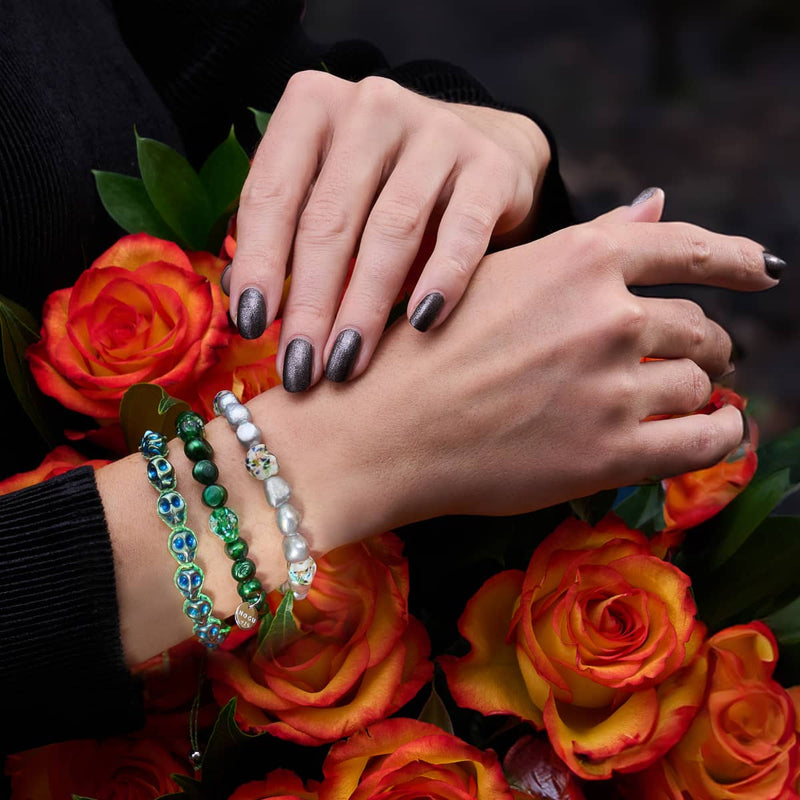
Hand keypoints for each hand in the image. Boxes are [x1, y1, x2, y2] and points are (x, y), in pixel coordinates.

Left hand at [227, 70, 549, 388]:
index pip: (271, 192)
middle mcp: (372, 107)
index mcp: (313, 107)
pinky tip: (422, 322)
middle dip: (309, 304)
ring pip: (391, 230)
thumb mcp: (324, 195)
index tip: (252, 327)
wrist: (475, 155)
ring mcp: (436, 131)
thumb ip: (282, 234)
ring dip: (365, 306)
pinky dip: (442, 279)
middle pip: (329, 219)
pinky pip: (463, 231)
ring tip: (346, 363)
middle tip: (300, 367)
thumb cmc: (381, 184)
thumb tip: (243, 300)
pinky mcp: (489, 167)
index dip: (257, 264)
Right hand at [258, 194, 777, 551]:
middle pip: (699, 326)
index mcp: (577, 260)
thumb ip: (586, 241)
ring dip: (699, 391)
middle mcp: (606, 316)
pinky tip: (718, 434)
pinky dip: (720, 436)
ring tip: (685, 400)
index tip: (762, 269)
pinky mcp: (607, 453)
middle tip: (699, 359)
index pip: (687, 248)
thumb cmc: (417, 347)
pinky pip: (703, 441)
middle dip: (706, 343)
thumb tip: (656, 200)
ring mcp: (611, 387)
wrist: (374, 429)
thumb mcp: (494, 274)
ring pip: (700, 383)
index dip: (734, 258)